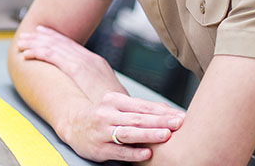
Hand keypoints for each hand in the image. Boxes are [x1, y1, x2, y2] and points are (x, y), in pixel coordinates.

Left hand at [15, 25, 122, 100]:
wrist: (123, 111)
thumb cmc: (116, 108)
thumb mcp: (106, 93)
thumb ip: (94, 87)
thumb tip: (85, 90)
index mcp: (97, 62)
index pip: (72, 44)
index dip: (55, 37)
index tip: (42, 32)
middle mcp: (89, 58)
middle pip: (60, 42)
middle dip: (41, 37)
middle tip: (26, 35)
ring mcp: (83, 62)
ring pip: (53, 47)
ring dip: (35, 44)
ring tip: (21, 43)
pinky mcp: (76, 69)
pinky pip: (52, 56)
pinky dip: (38, 53)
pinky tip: (26, 54)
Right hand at [55, 91, 184, 162]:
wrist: (73, 124)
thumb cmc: (103, 116)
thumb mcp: (118, 106)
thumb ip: (140, 109)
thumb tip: (168, 111)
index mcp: (113, 100)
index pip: (142, 106)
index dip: (162, 111)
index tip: (180, 116)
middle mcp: (107, 114)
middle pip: (137, 118)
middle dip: (160, 121)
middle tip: (178, 124)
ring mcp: (102, 132)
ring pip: (128, 133)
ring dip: (148, 134)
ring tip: (165, 135)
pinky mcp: (99, 148)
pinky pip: (119, 151)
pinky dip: (134, 152)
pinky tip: (147, 153)